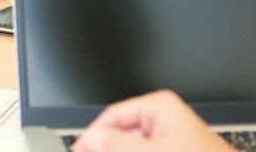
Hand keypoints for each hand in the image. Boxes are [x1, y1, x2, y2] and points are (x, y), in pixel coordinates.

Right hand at [73, 90, 232, 151]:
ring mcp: (170, 137)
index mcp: (160, 107)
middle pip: (122, 131)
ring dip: (118, 151)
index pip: (115, 114)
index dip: (94, 134)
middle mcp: (165, 118)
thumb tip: (94, 139)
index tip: (80, 149)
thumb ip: (119, 145)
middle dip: (106, 147)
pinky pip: (147, 150)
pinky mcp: (175, 150)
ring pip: (133, 145)